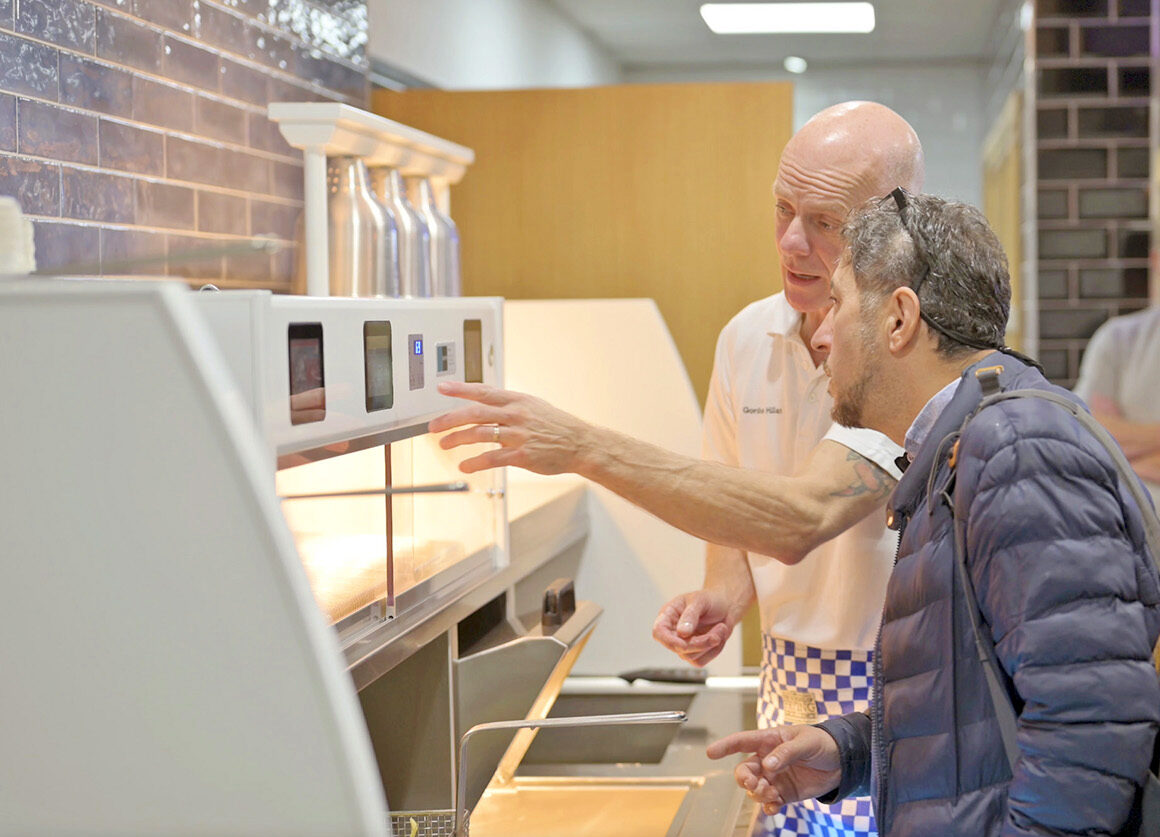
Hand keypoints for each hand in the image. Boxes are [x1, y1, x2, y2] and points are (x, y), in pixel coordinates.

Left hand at [428, 382, 592, 474]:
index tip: (442, 388)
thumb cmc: (557, 426)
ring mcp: (518, 435)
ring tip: (444, 444)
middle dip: (450, 419)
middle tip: (433, 426)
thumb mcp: (534, 406)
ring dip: (457, 440)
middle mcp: (516, 415)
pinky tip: (465, 465)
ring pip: (479, 434)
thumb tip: (485, 405)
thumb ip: (509, 406)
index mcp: (517, 401)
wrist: (580, 444)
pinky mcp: (522, 455)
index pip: (483, 391)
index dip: (460, 389)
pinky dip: (475, 462)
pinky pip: (492, 458)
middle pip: (475, 413)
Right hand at [652, 589, 737, 665]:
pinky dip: (714, 650)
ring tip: (721, 627)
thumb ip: (690, 615)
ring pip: (691, 656)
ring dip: (710, 644)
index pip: (659, 632)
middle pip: (678, 648)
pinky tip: (719, 636)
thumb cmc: (710, 599)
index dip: (669, 640)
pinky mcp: (695, 653)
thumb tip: (681, 632)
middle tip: (719, 630)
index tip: (685, 642)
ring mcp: (683, 644)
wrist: (726, 606)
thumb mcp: (700, 601)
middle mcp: (673, 632)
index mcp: (668, 616)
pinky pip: (700, 661)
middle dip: (700, 643)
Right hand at [707, 726, 840, 813]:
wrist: (842, 762)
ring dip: (758, 793)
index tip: (711, 752)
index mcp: (770, 740)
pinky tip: (774, 806)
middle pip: (744, 770)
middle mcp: (768, 759)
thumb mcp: (806, 742)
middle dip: (744, 778)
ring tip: (772, 793)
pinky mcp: (784, 793)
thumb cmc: (822, 743)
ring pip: (754, 788)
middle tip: (753, 784)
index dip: (725, 745)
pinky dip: (768, 806)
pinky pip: (769, 802)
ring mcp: (775, 777)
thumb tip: (768, 764)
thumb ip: (786, 752)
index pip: (742, 741)